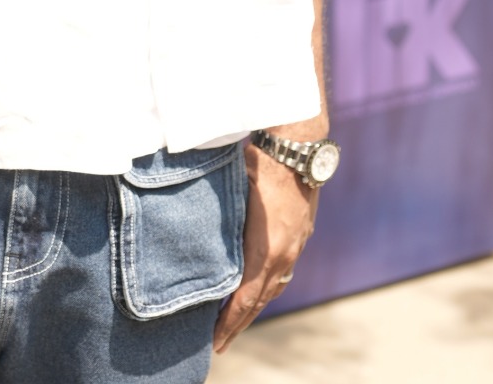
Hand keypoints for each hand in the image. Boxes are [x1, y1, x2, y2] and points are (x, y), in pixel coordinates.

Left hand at [212, 144, 317, 353]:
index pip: (245, 297)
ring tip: (237, 321)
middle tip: (220, 344)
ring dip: (255, 306)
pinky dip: (269, 286)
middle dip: (239, 324)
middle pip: (260, 300)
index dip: (229, 322)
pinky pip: (283, 271)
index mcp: (265, 249)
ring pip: (274, 287)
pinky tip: (260, 289)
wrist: (297, 148)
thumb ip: (217, 222)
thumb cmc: (257, 165)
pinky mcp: (301, 235)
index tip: (215, 341)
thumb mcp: (231, 192)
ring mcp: (295, 246)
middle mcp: (284, 255)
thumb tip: (191, 237)